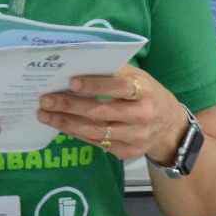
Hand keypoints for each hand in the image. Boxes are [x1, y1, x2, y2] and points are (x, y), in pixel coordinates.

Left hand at [37, 65, 185, 162]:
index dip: (95, 85)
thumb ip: (115, 71)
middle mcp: (142, 115)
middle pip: (101, 112)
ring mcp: (135, 137)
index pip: (118, 87)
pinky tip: (61, 125)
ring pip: (95, 131)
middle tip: (45, 100)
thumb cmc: (148, 95)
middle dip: (70, 105)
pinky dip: (77, 134)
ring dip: (67, 123)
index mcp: (145, 91)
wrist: (169, 127)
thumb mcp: (139, 78)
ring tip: (45, 115)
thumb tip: (80, 63)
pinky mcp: (128, 153)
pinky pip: (97, 144)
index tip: (71, 81)